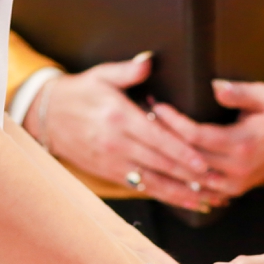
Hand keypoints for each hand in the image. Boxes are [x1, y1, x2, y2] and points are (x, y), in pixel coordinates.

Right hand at [24, 54, 226, 210]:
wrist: (47, 116)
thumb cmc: (80, 93)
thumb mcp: (101, 76)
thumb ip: (128, 72)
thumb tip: (150, 62)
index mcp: (119, 118)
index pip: (157, 139)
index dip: (182, 153)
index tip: (203, 163)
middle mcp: (117, 145)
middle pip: (160, 164)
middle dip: (190, 177)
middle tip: (217, 184)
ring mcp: (113, 163)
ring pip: (154, 182)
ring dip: (182, 193)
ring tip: (208, 200)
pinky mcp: (111, 174)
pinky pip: (142, 188)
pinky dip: (165, 196)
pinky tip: (185, 201)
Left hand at [152, 80, 263, 199]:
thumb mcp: (262, 94)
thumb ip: (237, 92)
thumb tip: (213, 87)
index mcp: (242, 144)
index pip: (196, 136)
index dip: (172, 122)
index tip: (156, 106)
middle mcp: (237, 170)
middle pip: (188, 159)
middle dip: (163, 141)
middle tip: (141, 123)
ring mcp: (234, 185)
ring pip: (190, 180)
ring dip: (166, 165)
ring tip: (145, 145)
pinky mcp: (232, 192)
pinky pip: (198, 191)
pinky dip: (179, 182)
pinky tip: (161, 171)